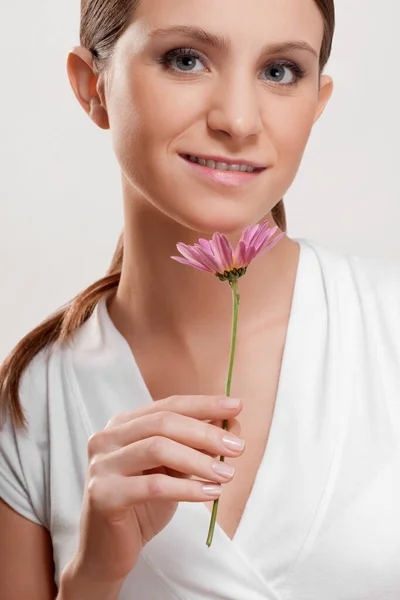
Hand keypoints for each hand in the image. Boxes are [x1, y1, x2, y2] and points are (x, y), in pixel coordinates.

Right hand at [66, 395, 244, 585]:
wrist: (107, 553)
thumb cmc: (142, 506)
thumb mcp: (174, 470)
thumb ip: (197, 446)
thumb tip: (233, 424)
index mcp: (123, 425)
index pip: (168, 405)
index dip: (204, 404)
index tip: (236, 406)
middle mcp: (107, 438)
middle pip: (163, 422)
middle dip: (205, 433)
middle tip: (237, 446)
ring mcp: (102, 465)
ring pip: (158, 448)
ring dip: (199, 460)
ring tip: (227, 473)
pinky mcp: (103, 494)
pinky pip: (154, 485)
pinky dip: (188, 488)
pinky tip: (211, 493)